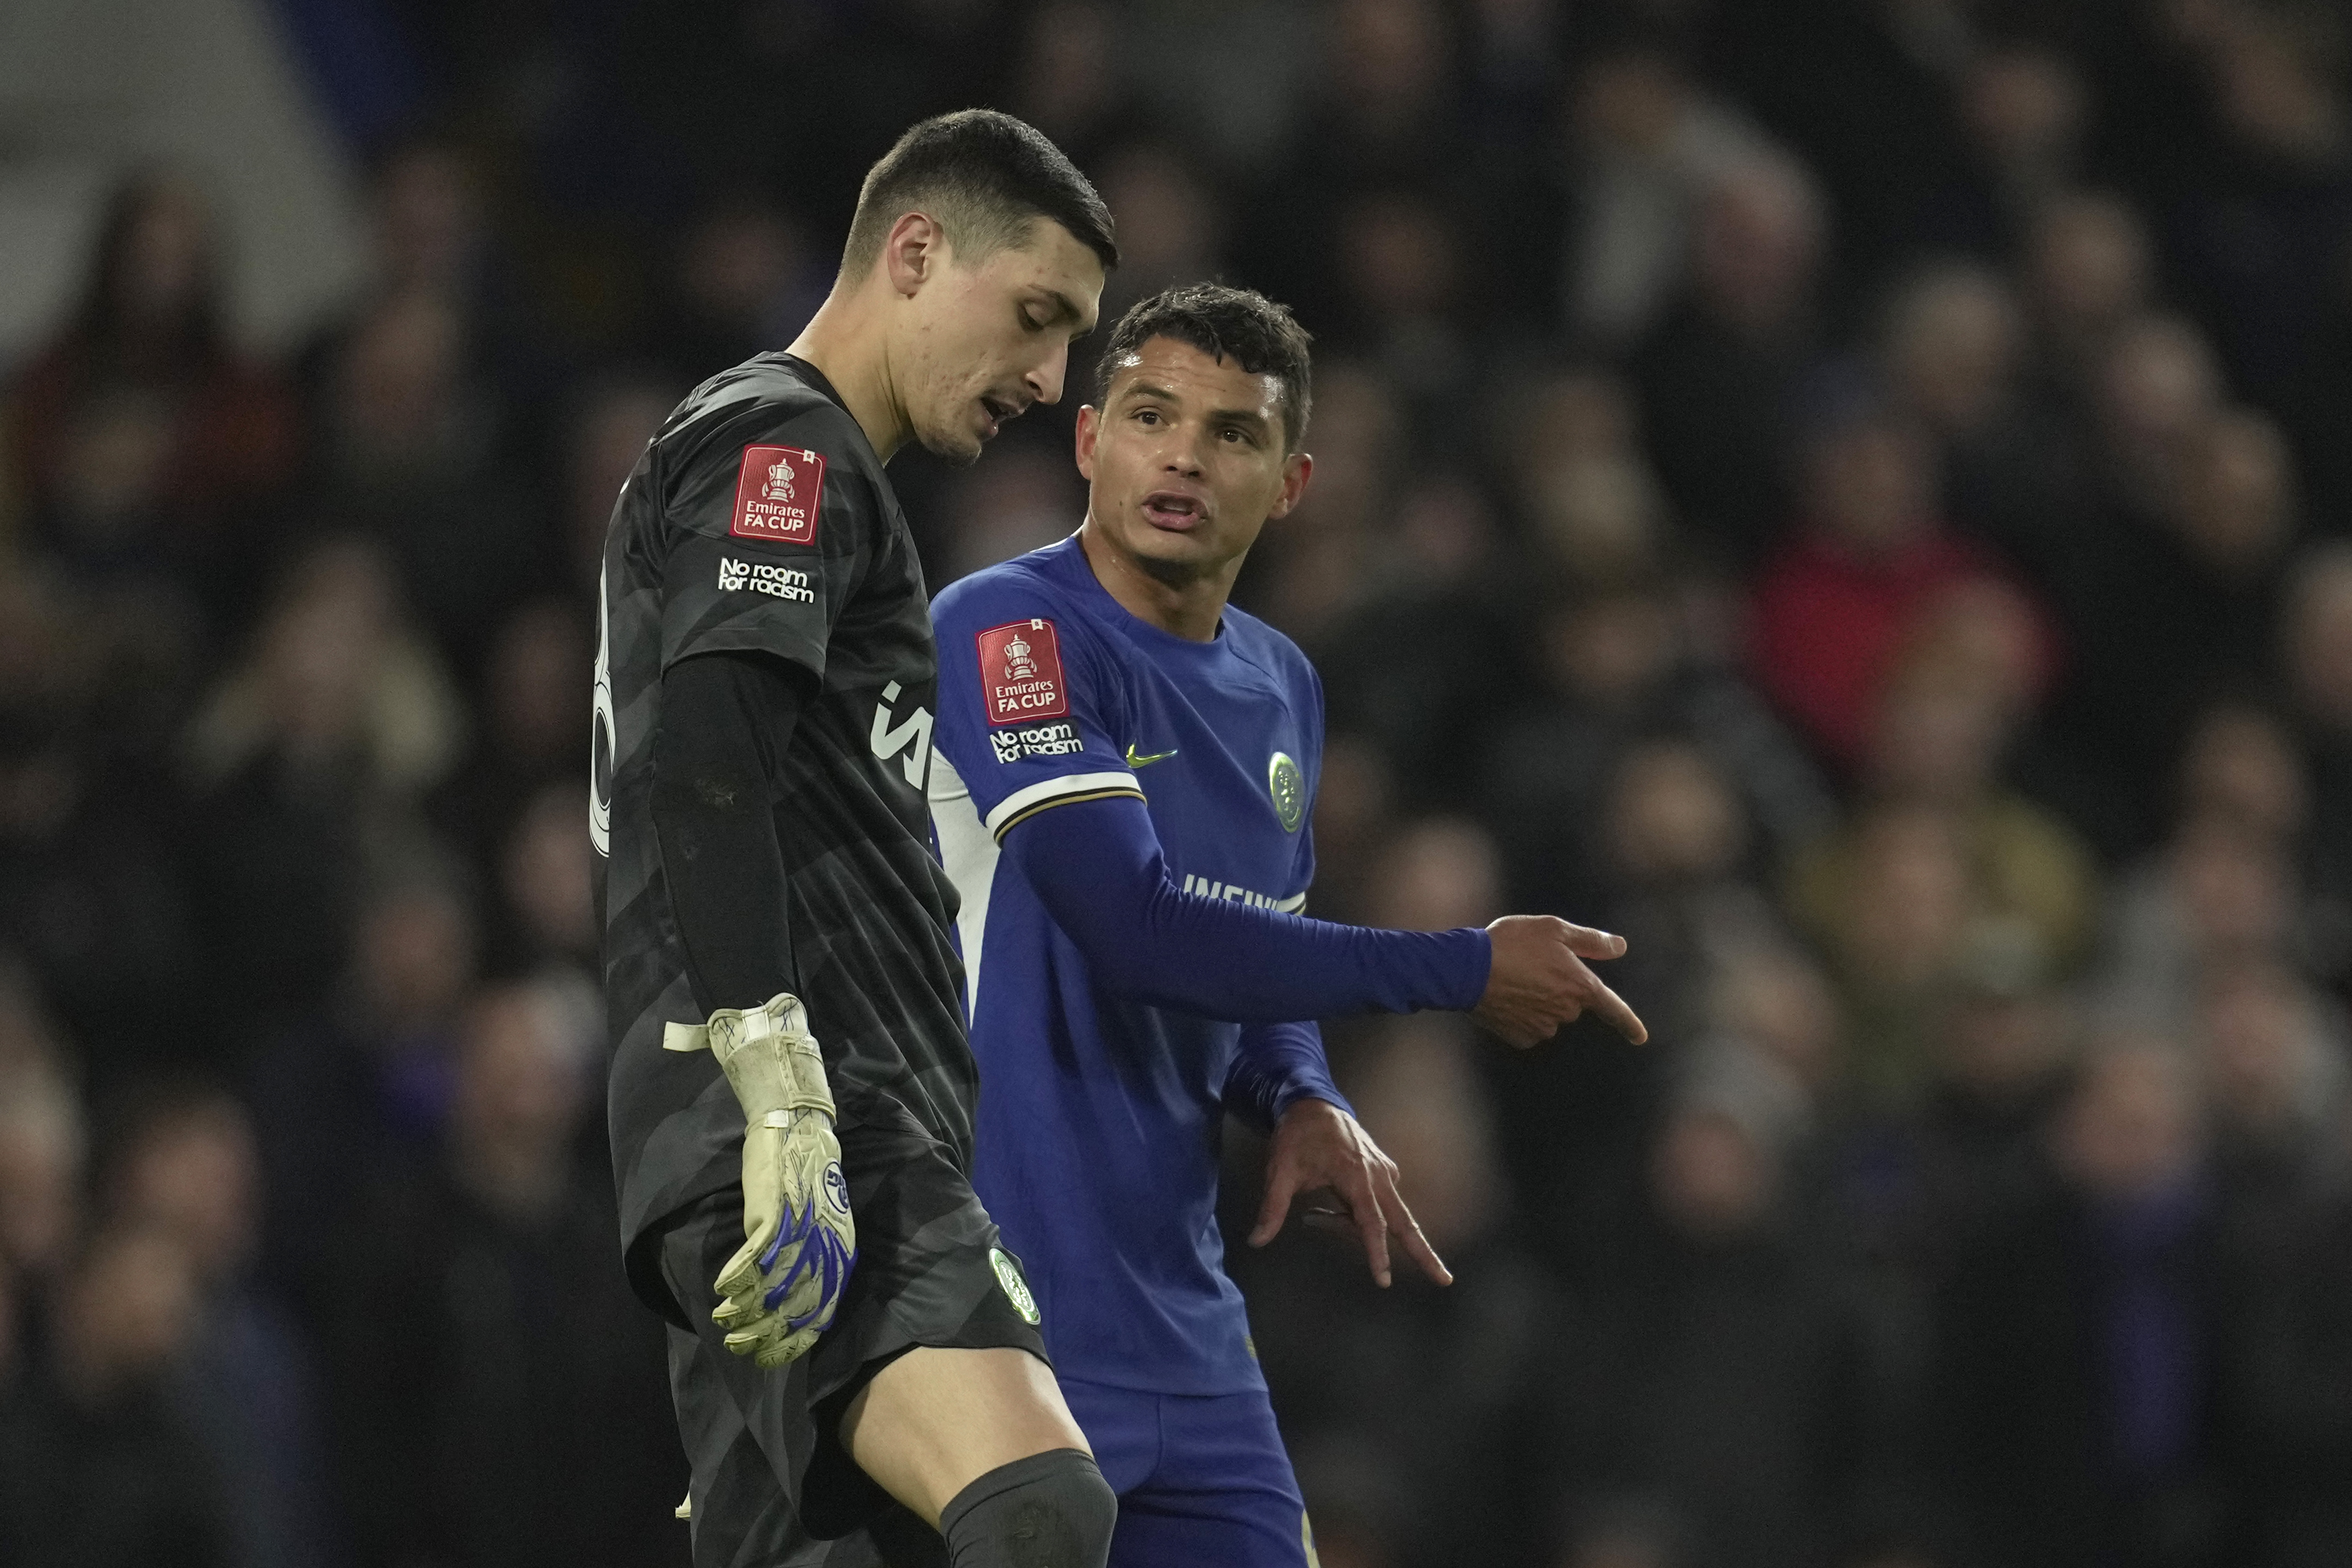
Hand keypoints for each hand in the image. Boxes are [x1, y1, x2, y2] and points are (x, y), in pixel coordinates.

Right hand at [661, 994, 856, 1368]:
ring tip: (724, 1320)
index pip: (822, 1309)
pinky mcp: (773, 1214)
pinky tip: (721, 1289)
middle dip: (765, 1334)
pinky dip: (735, 1277)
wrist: (800, 1127)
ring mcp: (799, 1231)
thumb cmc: (807, 1176)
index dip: (796, 1339)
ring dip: (743, 1310)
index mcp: (839, 1251)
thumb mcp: (822, 1221)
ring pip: (771, 1287)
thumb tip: (793, 1294)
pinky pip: (752, 1257)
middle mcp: (824, 1246)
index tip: (772, 1356)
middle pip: (795, 1306)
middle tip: (740, 1345)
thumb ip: (813, 1255)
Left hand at [1247, 1098, 1451, 1287]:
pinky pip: (1379, 1202)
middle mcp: (1377, 1175)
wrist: (1313, 1103)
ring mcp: (1384, 1171)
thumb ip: (1272, 1208)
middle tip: (1446, 1280)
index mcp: (1355, 1176)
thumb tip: (1256, 1241)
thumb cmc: (1297, 1137)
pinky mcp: (1384, 1169)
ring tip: (1316, 1216)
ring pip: (1386, 1214)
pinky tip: (1331, 1207)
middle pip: (1404, 1222)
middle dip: (1424, 1253)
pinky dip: (1360, 1214)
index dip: (1376, 1253)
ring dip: (1362, 1230)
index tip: (1383, 1280)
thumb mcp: (1280, 1171)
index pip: (1370, 1223)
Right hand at [1471, 915, 1646, 1048]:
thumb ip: (1591, 941)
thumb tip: (1620, 947)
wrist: (1466, 969)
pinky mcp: (1521, 1037)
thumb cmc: (1511, 942)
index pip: (1614, 1010)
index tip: (1640, 1038)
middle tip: (1530, 963)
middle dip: (1558, 985)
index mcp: (1581, 986)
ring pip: (1549, 1014)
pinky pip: (1528, 1026)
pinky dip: (1520, 1013)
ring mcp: (1543, 1027)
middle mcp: (1566, 1012)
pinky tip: (1504, 996)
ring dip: (1538, 998)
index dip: (1629, 1024)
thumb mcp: (1554, 929)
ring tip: (1512, 977)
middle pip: (1572, 1002)